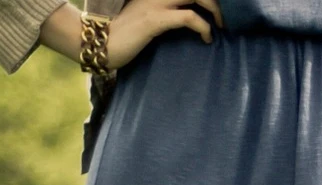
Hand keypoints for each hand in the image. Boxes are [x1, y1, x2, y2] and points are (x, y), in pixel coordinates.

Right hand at [106, 0, 220, 66]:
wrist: (98, 43)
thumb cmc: (124, 35)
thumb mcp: (148, 16)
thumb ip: (166, 11)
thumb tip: (191, 16)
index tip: (215, 8)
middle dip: (214, 1)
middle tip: (223, 18)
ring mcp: (154, 2)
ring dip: (215, 9)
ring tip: (220, 25)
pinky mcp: (154, 19)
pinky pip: (189, 17)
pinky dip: (204, 27)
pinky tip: (207, 39)